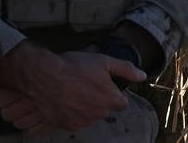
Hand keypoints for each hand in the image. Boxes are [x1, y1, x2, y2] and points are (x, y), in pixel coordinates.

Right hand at [0, 42, 145, 130]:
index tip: (105, 85)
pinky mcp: (68, 125)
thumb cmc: (75, 67)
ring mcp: (83, 121)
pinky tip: (66, 100)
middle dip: (100, 99)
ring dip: (87, 107)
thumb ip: (126, 70)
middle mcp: (99, 114)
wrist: (45, 77)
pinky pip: (76, 121)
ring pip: (91, 115)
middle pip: (106, 109)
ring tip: (75, 91)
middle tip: (87, 85)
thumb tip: (143, 76)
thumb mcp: (104, 61)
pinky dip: (73, 113)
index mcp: (111, 99)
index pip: (122, 103)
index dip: (114, 93)